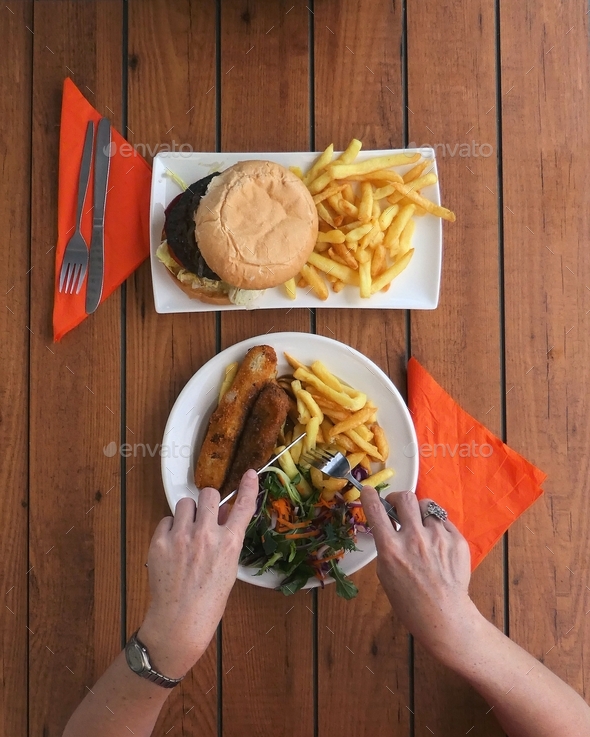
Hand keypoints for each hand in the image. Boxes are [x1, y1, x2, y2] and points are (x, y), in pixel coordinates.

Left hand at [137, 470, 257, 677]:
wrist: (179, 622)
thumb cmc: (209, 600)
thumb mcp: (229, 568)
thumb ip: (227, 539)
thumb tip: (224, 514)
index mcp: (229, 544)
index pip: (244, 507)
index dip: (249, 487)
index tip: (251, 473)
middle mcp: (206, 535)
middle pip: (209, 494)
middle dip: (208, 503)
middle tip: (206, 516)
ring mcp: (181, 537)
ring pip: (186, 503)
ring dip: (188, 513)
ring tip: (187, 531)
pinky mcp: (159, 542)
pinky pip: (166, 520)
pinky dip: (170, 528)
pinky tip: (172, 546)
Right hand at [360, 487, 479, 659]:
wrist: (444, 615)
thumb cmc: (409, 600)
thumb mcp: (385, 573)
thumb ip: (386, 546)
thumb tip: (388, 525)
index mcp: (391, 549)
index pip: (376, 511)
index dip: (369, 496)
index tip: (368, 491)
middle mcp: (414, 539)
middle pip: (405, 498)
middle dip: (398, 498)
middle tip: (398, 506)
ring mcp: (438, 538)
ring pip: (427, 505)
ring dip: (420, 513)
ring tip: (422, 526)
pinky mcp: (457, 540)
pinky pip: (444, 522)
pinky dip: (437, 528)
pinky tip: (438, 544)